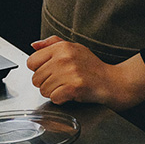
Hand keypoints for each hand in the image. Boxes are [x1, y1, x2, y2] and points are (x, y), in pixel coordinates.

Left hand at [27, 36, 144, 110]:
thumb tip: (33, 45)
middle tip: (60, 82)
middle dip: (45, 83)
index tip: (49, 72)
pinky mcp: (74, 88)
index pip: (31, 61)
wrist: (113, 82)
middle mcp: (64, 58)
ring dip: (53, 92)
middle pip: (35, 78)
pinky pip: (53, 98)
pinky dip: (60, 100)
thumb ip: (52, 44)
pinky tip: (69, 94)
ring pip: (43, 90)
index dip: (38, 70)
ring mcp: (69, 73)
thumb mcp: (74, 48)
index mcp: (62, 47)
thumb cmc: (93, 66)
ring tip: (66, 87)